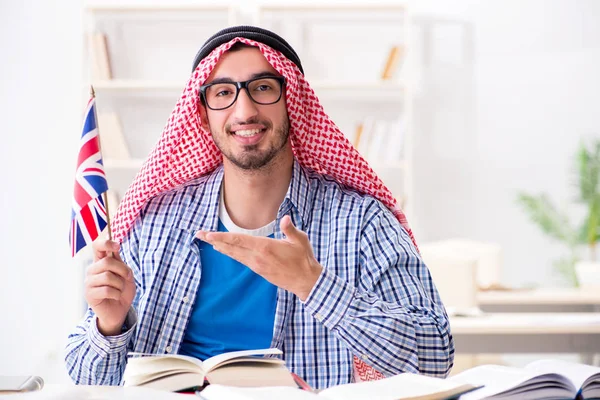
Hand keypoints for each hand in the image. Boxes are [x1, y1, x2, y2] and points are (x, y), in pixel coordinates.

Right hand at [84, 240, 135, 335]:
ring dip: (120, 284)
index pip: (96, 246)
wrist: (120, 311)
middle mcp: (92, 271)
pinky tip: (115, 297)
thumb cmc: (123, 291)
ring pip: (108, 276)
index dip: (106, 243)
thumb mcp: (126, 275)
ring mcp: (89, 283)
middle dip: (122, 269)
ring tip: (120, 290)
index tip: (117, 246)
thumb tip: (114, 249)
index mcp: (101, 262)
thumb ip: (120, 263)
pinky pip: (107, 290)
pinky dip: (117, 294)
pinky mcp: (89, 295)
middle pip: (107, 261)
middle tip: (127, 277)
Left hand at [197, 215, 322, 300]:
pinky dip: (230, 253)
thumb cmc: (304, 259)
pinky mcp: (259, 270)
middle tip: (199, 235)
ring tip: (208, 241)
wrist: (305, 282)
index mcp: (265, 247)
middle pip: (231, 248)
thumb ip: (290, 229)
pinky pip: (240, 259)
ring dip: (220, 247)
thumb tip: (284, 218)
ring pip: (234, 254)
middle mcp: (257, 257)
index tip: (209, 234)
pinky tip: (225, 250)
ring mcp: (257, 265)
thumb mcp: (300, 241)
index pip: (239, 240)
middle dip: (214, 241)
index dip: (222, 237)